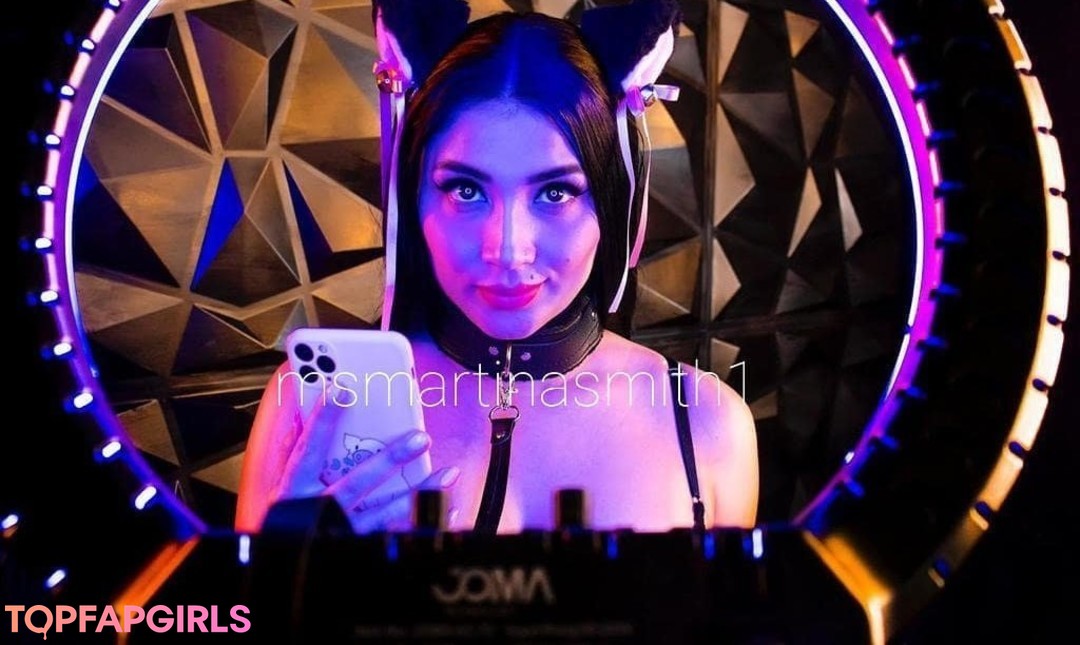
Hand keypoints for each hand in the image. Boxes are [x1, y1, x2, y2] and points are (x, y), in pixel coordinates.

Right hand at [268, 391, 458, 532]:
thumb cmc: (289, 521)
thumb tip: (331, 408)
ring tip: (447, 474)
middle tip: (420, 437)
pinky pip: (396, 534)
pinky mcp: (359, 546)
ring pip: (384, 513)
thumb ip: (310, 454)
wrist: (286, 568)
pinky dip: (423, 523)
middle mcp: (320, 511)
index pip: (309, 449)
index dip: (323, 419)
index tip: (342, 389)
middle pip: (358, 482)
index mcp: (296, 490)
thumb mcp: (290, 486)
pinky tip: (446, 510)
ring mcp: (342, 531)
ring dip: (419, 493)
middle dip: (391, 459)